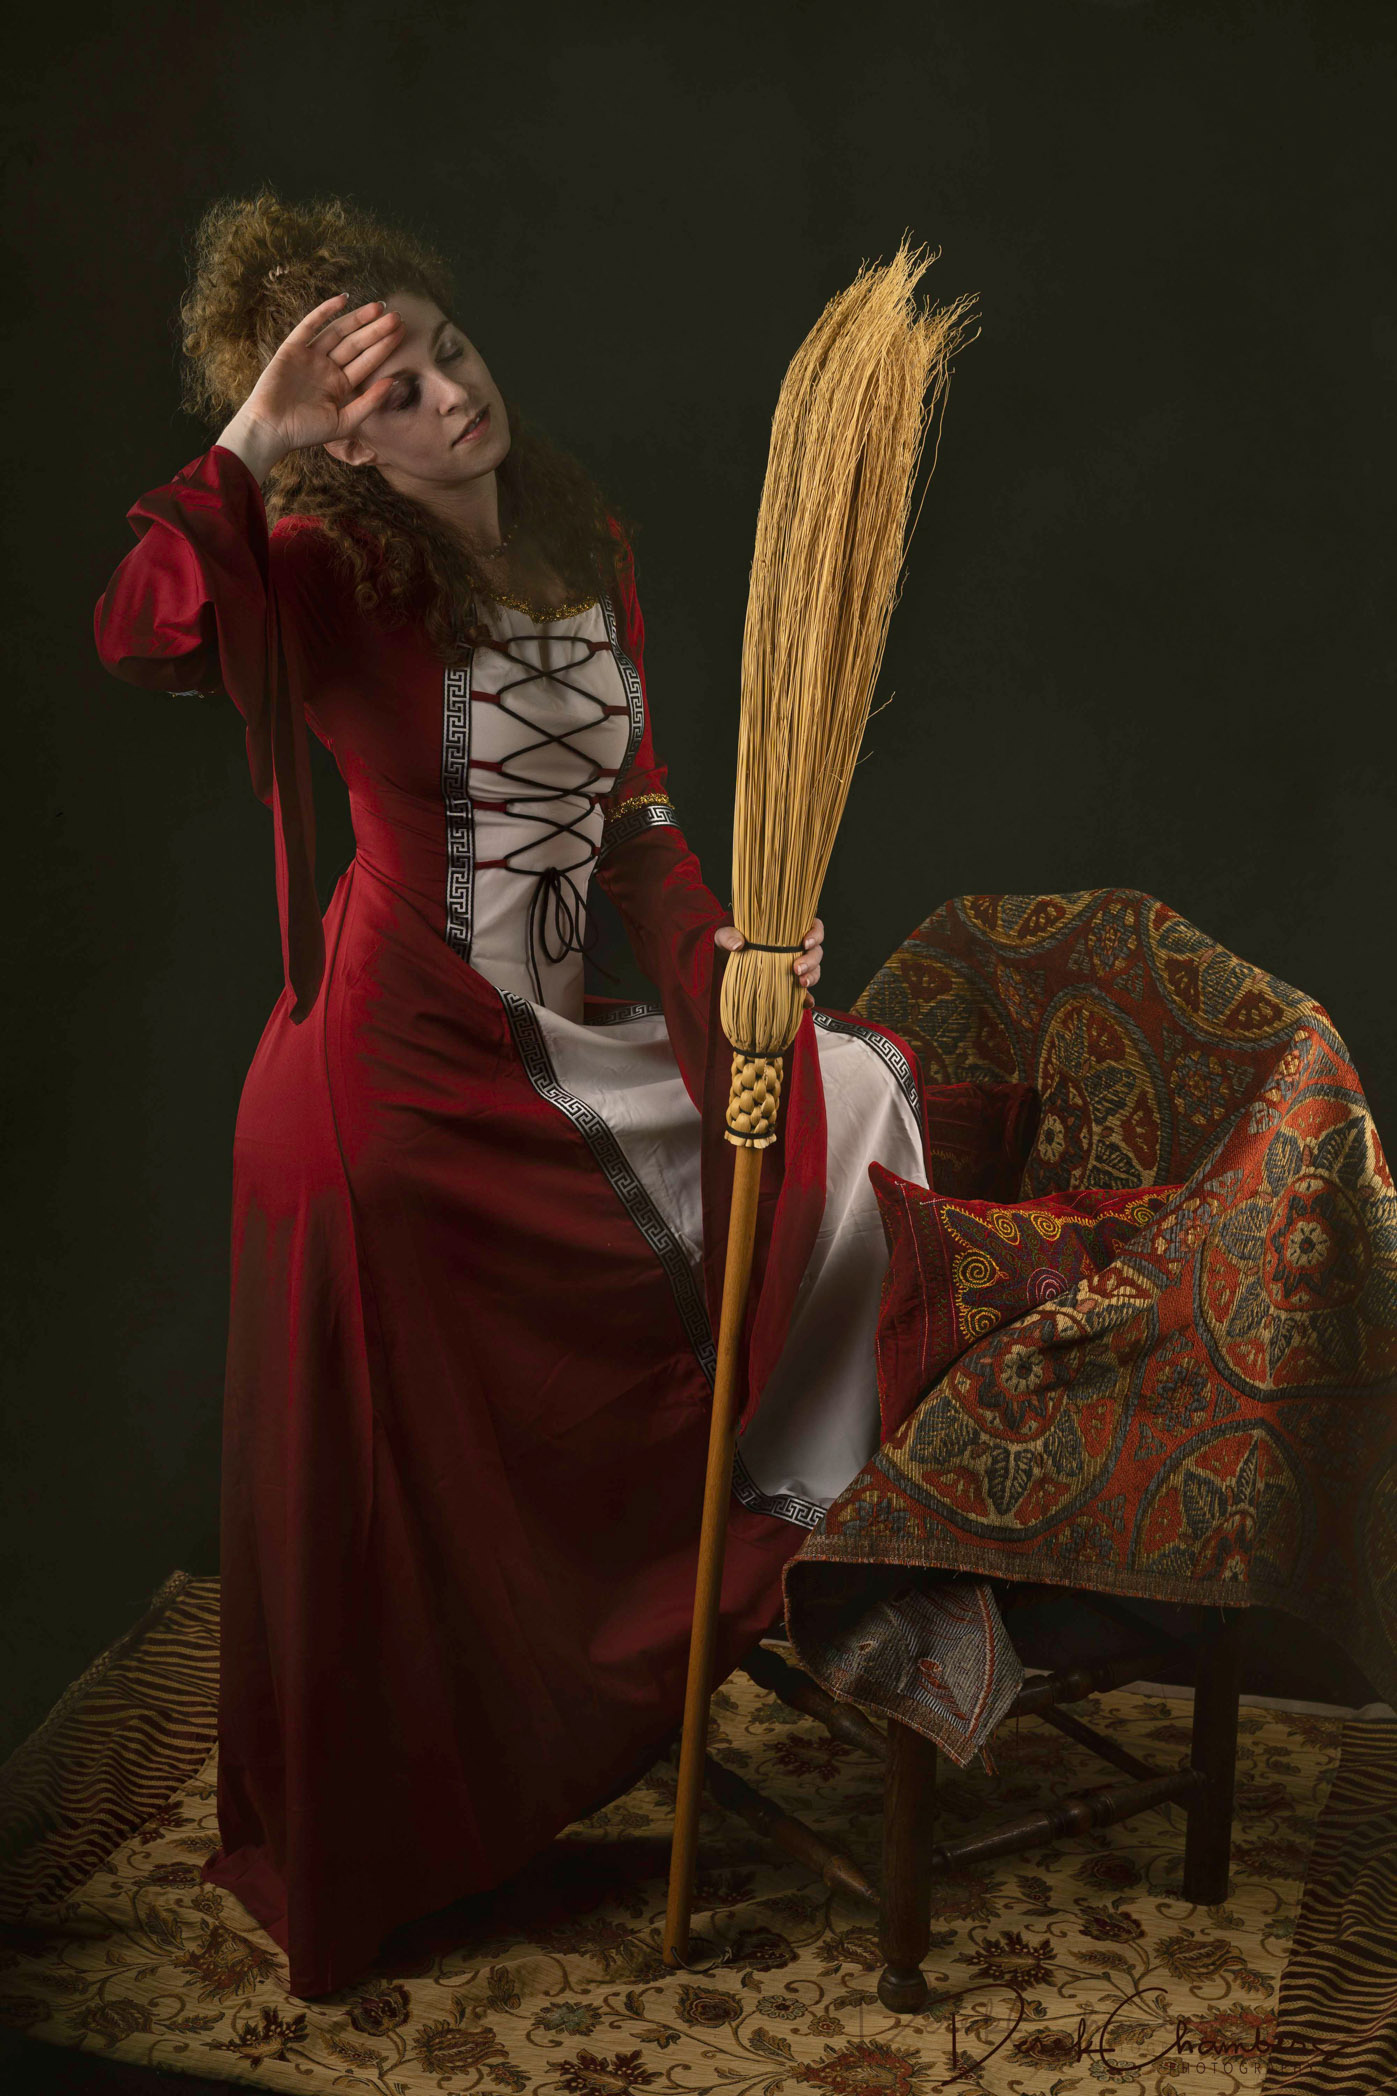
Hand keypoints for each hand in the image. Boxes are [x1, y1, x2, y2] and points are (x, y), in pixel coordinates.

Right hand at [216, 293, 404, 479]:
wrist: (271, 430)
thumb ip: (368, 403)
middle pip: (356, 344)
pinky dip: (324, 312)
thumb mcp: (345, 422)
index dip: (384, 347)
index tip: (402, 332)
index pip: (367, 362)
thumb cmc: (306, 432)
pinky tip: (343, 300)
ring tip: (379, 308)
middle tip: (397, 316)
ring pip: (338, 332)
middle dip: (376, 330)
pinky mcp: (292, 349)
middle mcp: (327, 368)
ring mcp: (310, 357)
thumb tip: (392, 382)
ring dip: (357, 319)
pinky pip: (310, 326)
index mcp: (341, 385)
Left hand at [714, 917, 823, 1009]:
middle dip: (811, 961)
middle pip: (816, 951)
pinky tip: (805, 1002)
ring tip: (801, 984)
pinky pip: (804, 993)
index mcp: (785, 931)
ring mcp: (793, 968)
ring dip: (812, 977)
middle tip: (796, 969)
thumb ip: (728, 936)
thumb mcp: (723, 937)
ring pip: (814, 970)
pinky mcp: (788, 986)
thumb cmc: (727, 946)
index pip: (812, 926)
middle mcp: (794, 948)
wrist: (721, 967)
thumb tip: (738, 944)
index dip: (815, 933)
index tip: (805, 942)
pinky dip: (807, 998)